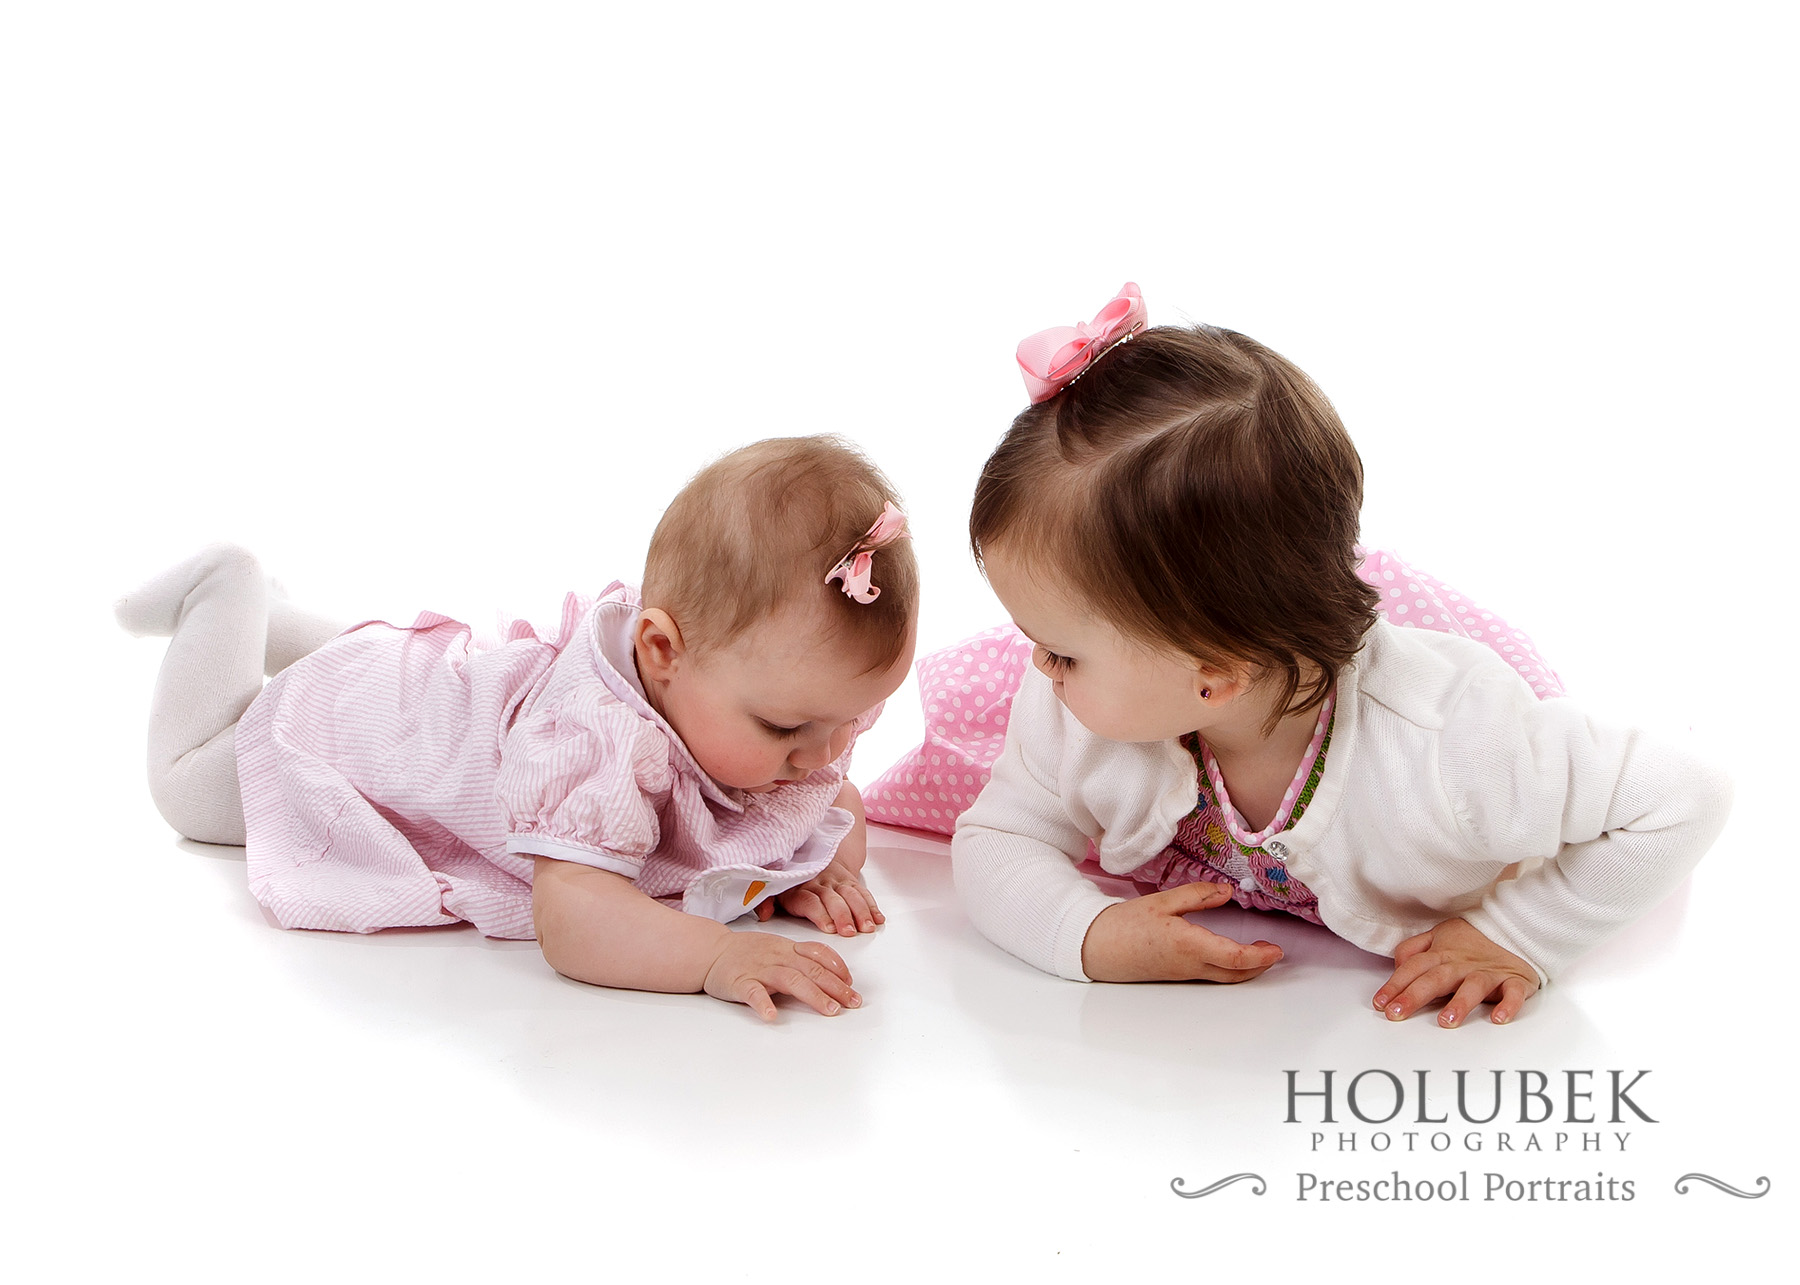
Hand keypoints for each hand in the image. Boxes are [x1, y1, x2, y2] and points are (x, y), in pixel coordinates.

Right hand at [702, 931, 861, 1020]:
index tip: (851, 985)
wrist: (710, 951)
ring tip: (829, 1010)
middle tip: (852, 1002)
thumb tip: (831, 975)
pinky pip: (753, 992)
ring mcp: (759, 969)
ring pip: (790, 979)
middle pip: (811, 970)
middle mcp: (777, 957)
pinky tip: (772, 1016)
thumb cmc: (747, 952)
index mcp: (787, 948)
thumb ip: (800, 959)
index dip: (838, 968)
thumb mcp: (777, 948)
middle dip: (835, 987)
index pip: (819, 954)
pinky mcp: (740, 982)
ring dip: (813, 995)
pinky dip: (763, 1004)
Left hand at [755, 858, 883, 934]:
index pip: (811, 901)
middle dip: (843, 916)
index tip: (829, 928)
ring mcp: (837, 881)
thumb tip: (764, 915)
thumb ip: (765, 902)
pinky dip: (871, 905)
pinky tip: (878, 918)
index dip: (820, 914)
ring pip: (851, 895)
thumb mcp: (773, 889)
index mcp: (799, 888)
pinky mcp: (850, 880)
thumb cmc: (790, 882)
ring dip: (861, 911)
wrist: (810, 852)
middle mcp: (820, 883)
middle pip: (834, 899)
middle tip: (850, 931)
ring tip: (868, 927)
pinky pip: (863, 892)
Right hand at [1080, 881, 1284, 982]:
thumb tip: (1226, 891)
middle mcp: (1190, 965)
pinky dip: (1230, 968)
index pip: (1234, 957)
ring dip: (1246, 969)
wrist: (1096, 948)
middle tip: (1274, 952)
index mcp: (1188, 945)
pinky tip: (1230, 955)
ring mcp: (1184, 973)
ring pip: (1225, 977)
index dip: (1260, 956)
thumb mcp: (1162, 902)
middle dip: (1260, 966)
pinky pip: (1211, 975)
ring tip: (1259, 954)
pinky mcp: (1177, 974)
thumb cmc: (1124, 925)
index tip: (1276, 949)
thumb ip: (1196, 896)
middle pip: (1236, 974)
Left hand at [1373, 917, 1538, 1026]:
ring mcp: (1489, 972)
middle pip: (1436, 978)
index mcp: (1442, 953)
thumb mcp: (1439, 936)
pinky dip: (1509, 1005)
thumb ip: (1414, 949)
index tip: (1379, 1004)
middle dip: (1415, 995)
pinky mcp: (1515, 980)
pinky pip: (1514, 993)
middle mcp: (1462, 963)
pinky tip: (1498, 1018)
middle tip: (1397, 1013)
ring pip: (1473, 987)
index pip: (1413, 968)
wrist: (1517, 928)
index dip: (1395, 985)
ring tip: (1446, 1022)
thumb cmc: (1473, 940)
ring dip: (1460, 1004)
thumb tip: (1395, 967)